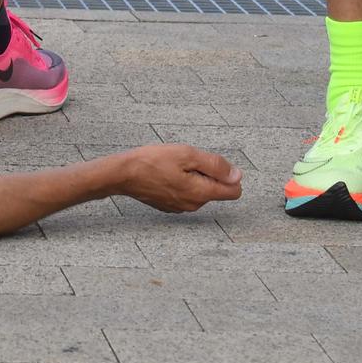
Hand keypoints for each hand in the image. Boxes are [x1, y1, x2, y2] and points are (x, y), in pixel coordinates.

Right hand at [116, 144, 242, 211]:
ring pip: (200, 190)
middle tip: (187, 161)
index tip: (213, 164)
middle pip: (215, 189)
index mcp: (201, 193)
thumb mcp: (188, 154)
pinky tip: (166, 173)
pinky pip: (185, 193)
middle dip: (208, 173)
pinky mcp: (170, 206)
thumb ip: (215, 166)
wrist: (124, 174)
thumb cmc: (152, 161)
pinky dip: (181, 182)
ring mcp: (181, 207)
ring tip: (174, 166)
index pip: (234, 191)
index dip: (229, 175)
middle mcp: (193, 205)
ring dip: (194, 177)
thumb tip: (237, 175)